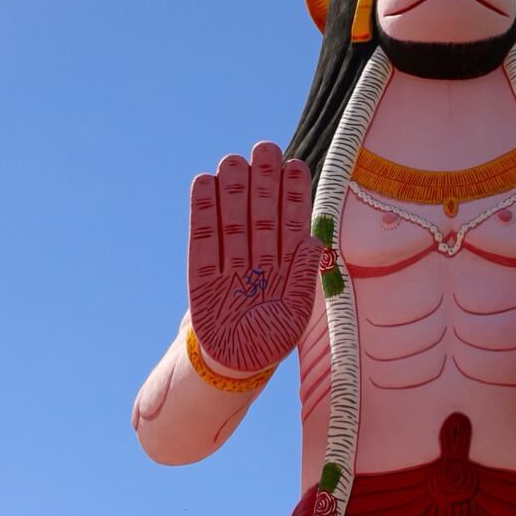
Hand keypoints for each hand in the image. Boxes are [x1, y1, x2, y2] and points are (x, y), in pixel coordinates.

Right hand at [188, 144, 318, 374]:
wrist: (235, 367)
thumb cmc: (271, 342)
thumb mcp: (296, 313)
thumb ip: (304, 278)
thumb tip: (313, 242)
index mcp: (286, 266)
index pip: (291, 222)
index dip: (293, 194)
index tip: (294, 165)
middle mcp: (259, 258)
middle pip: (261, 212)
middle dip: (263, 181)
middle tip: (264, 148)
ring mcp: (229, 262)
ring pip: (232, 219)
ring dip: (233, 189)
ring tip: (233, 159)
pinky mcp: (201, 272)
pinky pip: (202, 238)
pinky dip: (202, 212)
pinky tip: (204, 183)